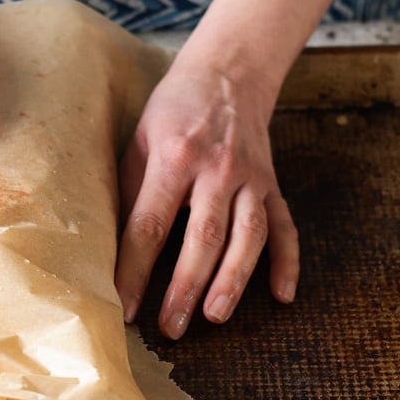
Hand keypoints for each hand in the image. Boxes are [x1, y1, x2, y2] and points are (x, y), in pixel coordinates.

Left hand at [114, 63, 298, 338]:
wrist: (230, 71)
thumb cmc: (174, 110)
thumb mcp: (140, 139)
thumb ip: (131, 190)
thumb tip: (111, 248)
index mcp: (175, 158)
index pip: (151, 224)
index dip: (135, 269)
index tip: (124, 305)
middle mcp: (217, 169)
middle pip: (202, 238)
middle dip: (185, 287)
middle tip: (170, 327)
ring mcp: (251, 178)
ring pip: (247, 237)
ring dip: (233, 280)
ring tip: (215, 315)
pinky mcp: (272, 183)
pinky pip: (284, 227)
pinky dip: (287, 263)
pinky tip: (282, 296)